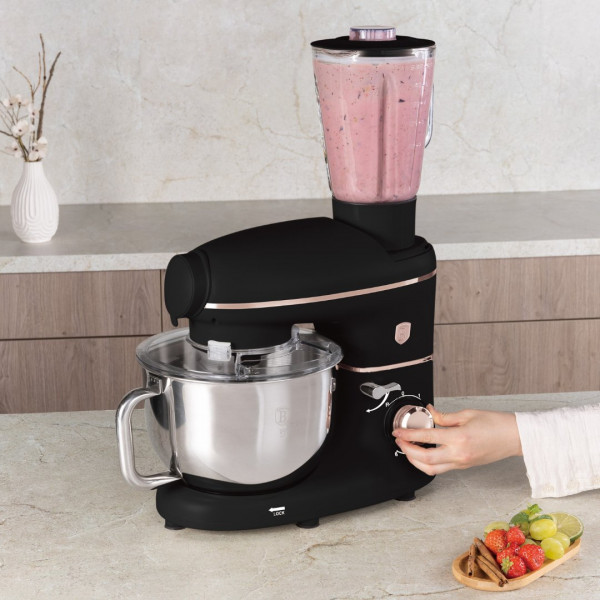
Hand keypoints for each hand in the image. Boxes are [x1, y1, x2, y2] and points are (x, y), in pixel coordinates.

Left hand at [392, 404, 522, 474]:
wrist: (515, 437)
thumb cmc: (496, 424)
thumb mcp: (467, 414)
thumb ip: (444, 416)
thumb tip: (430, 412)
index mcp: (459, 438)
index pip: (426, 437)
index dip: (408, 434)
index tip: (398, 431)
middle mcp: (459, 454)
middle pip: (424, 459)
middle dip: (407, 450)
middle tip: (399, 440)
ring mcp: (461, 463)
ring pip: (431, 469)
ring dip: (415, 461)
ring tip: (407, 449)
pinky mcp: (463, 466)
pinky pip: (441, 469)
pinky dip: (427, 463)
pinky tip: (422, 454)